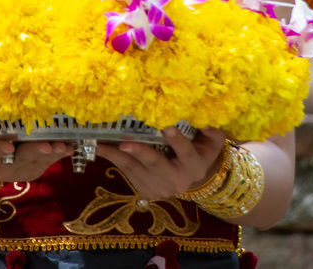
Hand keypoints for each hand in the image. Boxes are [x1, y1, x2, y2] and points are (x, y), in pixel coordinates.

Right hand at [0, 117, 73, 184]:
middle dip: (34, 152)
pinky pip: (46, 164)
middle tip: (47, 146)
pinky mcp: (32, 171)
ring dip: (51, 155)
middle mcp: (2, 168)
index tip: (8, 145)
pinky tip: (69, 147)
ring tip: (64, 146)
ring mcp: (19, 171)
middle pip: (19, 160)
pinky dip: (58, 155)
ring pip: (37, 163)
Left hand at [93, 126, 227, 200]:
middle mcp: (177, 180)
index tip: (168, 128)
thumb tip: (206, 122)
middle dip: (140, 153)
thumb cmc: (201, 151)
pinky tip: (102, 149)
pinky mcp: (146, 191)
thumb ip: (212, 132)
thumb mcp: (212, 142)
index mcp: (194, 165)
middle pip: (157, 165)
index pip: (186, 152)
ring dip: (117, 156)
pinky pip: (129, 174)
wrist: (192, 177)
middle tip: (124, 143)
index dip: (177, 141)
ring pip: (137, 170)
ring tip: (100, 144)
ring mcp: (160, 188)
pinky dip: (115, 160)